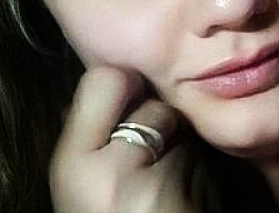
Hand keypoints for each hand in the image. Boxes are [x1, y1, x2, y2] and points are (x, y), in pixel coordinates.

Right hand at [49, 66, 199, 212]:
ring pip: (185, 134)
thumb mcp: (74, 185)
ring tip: (162, 189)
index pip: (106, 78)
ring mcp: (164, 188)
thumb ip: (88, 133)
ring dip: (180, 149)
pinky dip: (198, 172)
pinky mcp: (204, 199)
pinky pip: (205, 161)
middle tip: (145, 157)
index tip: (123, 102)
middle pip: (154, 107)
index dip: (121, 86)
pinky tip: (181, 201)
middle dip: (157, 124)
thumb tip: (114, 84)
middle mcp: (117, 172)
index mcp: (73, 165)